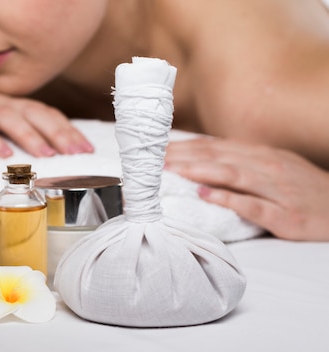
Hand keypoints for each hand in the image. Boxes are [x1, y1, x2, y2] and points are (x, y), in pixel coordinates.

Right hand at [0, 72, 92, 157]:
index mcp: (10, 103)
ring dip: (29, 136)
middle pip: (33, 113)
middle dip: (57, 133)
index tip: (87, 148)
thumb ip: (16, 128)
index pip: (45, 113)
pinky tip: (3, 155)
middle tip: (78, 154)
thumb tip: (48, 151)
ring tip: (47, 155)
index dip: (67, 129)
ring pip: (7, 118)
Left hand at [164, 137, 328, 240]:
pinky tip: (205, 195)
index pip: (215, 148)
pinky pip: (253, 205)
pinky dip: (228, 199)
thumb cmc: (302, 190)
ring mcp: (277, 190)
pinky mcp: (286, 215)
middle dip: (182, 157)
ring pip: (232, 175)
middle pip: (217, 157)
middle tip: (152, 160)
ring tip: (170, 171)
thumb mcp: (273, 167)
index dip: (184, 147)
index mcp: (261, 155)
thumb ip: (241, 162)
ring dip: (198, 171)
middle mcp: (267, 167)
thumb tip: (201, 160)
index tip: (156, 150)